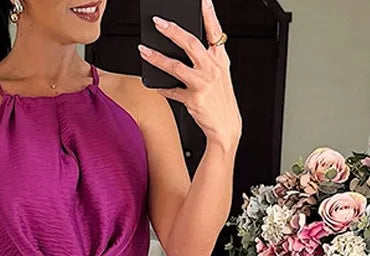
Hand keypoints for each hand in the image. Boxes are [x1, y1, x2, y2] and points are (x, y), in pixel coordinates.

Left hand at [139, 0, 241, 150]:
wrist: (226, 127)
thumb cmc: (220, 100)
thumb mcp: (218, 75)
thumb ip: (205, 59)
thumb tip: (183, 46)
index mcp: (220, 59)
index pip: (214, 30)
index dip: (208, 13)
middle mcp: (212, 68)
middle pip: (190, 43)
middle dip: (172, 30)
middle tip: (158, 21)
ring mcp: (203, 83)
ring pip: (175, 65)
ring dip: (157, 57)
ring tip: (143, 50)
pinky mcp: (193, 99)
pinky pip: (171, 91)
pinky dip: (161, 87)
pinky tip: (152, 83)